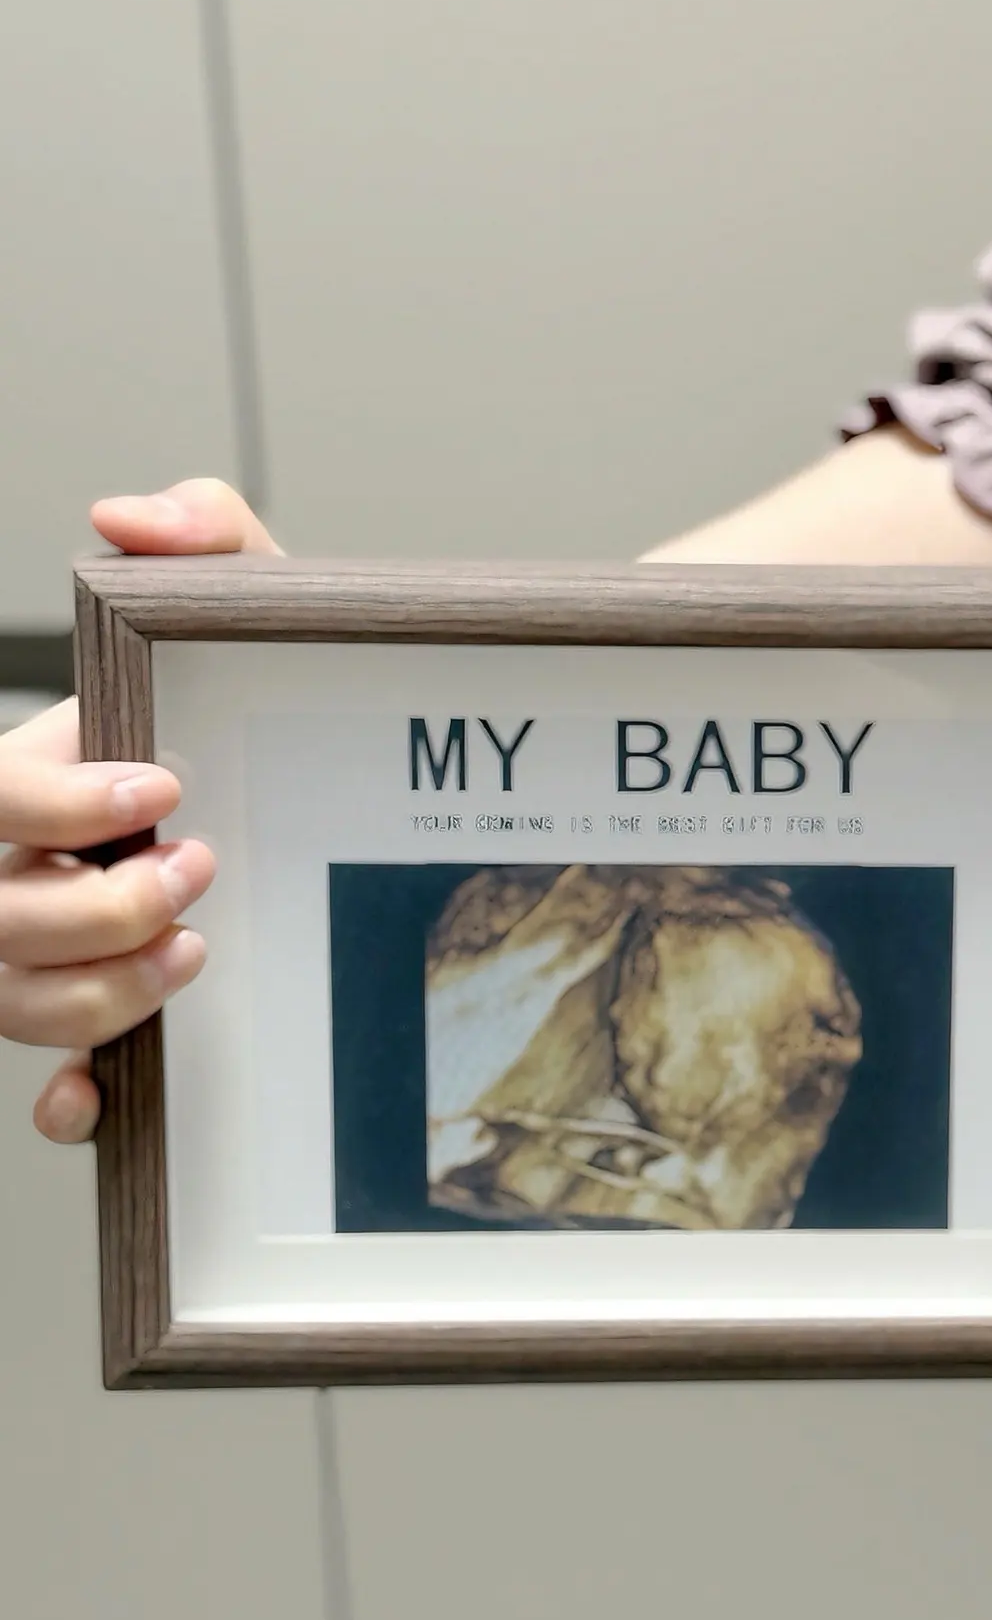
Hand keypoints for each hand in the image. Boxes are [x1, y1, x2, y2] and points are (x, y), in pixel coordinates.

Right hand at [5, 478, 279, 1140]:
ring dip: (96, 993)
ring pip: (11, 996)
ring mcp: (50, 947)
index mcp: (44, 768)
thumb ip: (204, 537)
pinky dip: (65, 1096)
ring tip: (194, 953)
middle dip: (91, 906)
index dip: (54, 800)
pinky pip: (49, 1075)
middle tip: (197, 871)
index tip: (161, 786)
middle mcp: (26, 864)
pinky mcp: (100, 1017)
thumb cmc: (272, 695)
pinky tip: (101, 1097)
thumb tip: (123, 521)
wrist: (332, 774)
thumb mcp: (254, 603)